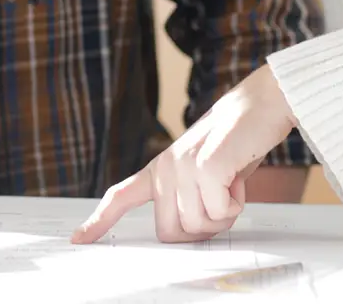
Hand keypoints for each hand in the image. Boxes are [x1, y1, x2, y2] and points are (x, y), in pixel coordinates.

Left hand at [72, 65, 295, 243]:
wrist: (262, 104)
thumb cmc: (237, 142)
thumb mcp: (205, 172)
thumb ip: (190, 198)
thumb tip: (189, 232)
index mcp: (160, 168)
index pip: (120, 197)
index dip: (99, 220)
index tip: (79, 239)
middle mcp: (165, 168)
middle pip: (170, 233)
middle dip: (201, 228)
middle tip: (220, 200)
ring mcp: (182, 166)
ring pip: (197, 226)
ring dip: (223, 214)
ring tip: (231, 182)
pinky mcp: (205, 167)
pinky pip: (218, 212)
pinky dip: (235, 204)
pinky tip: (238, 178)